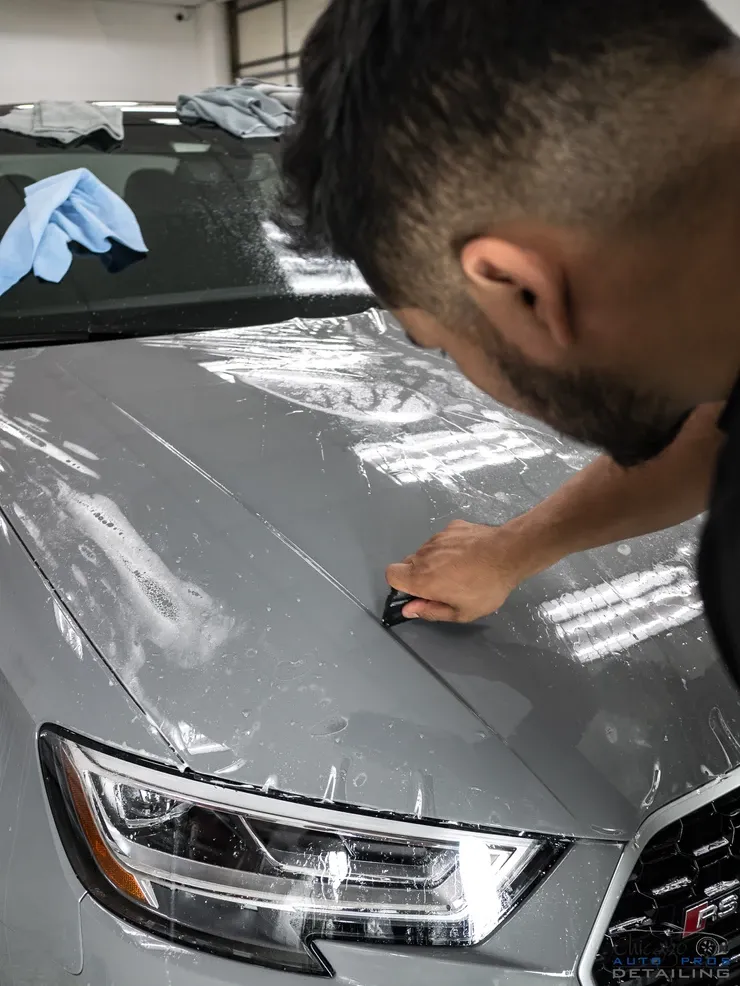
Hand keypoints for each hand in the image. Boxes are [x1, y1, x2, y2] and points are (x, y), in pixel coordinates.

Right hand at [385, 520, 528, 622]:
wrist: (509, 552)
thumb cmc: (485, 588)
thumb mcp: (461, 612)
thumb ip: (430, 611)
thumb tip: (408, 609)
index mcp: (421, 578)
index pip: (391, 575)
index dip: (400, 584)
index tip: (417, 592)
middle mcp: (423, 554)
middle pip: (408, 563)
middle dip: (419, 575)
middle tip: (443, 585)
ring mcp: (437, 537)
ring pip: (426, 551)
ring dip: (435, 561)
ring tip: (461, 569)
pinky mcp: (452, 526)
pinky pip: (443, 539)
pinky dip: (450, 548)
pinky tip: (469, 554)